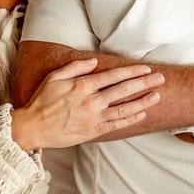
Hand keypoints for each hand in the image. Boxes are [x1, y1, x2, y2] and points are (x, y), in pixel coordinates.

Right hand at [11, 58, 163, 150]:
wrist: (33, 127)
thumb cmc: (42, 101)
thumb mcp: (54, 77)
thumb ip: (75, 67)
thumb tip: (94, 62)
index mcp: (82, 86)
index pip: (114, 76)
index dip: (132, 71)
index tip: (146, 68)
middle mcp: (91, 101)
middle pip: (124, 90)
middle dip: (144, 83)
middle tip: (160, 78)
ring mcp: (94, 118)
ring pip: (124, 109)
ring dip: (143, 101)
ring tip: (157, 95)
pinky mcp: (93, 132)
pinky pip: (117, 125)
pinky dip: (131, 120)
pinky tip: (142, 114)